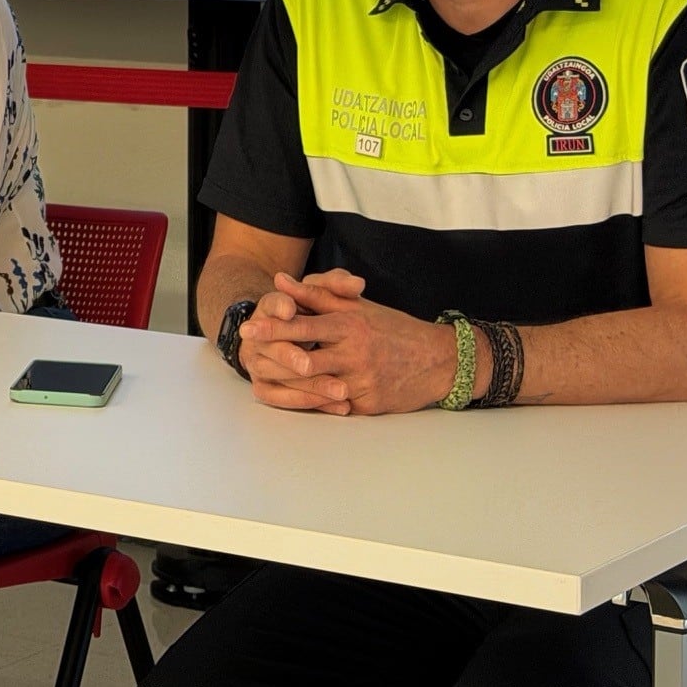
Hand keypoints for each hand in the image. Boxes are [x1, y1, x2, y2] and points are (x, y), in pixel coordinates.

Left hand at [243, 271, 458, 414]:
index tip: (247, 328)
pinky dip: (316, 401)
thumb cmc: (392, 328)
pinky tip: (296, 397)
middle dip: (274, 360)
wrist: (439, 360)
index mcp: (350, 326)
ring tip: (264, 377)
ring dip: (289, 384)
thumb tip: (280, 280)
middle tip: (248, 356)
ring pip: (316, 387)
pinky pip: (335, 406)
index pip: (303, 326)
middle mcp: (355, 354)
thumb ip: (316, 295)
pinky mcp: (368, 406)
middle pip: (305, 361)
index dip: (273, 328)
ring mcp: (362, 383)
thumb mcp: (356, 307)